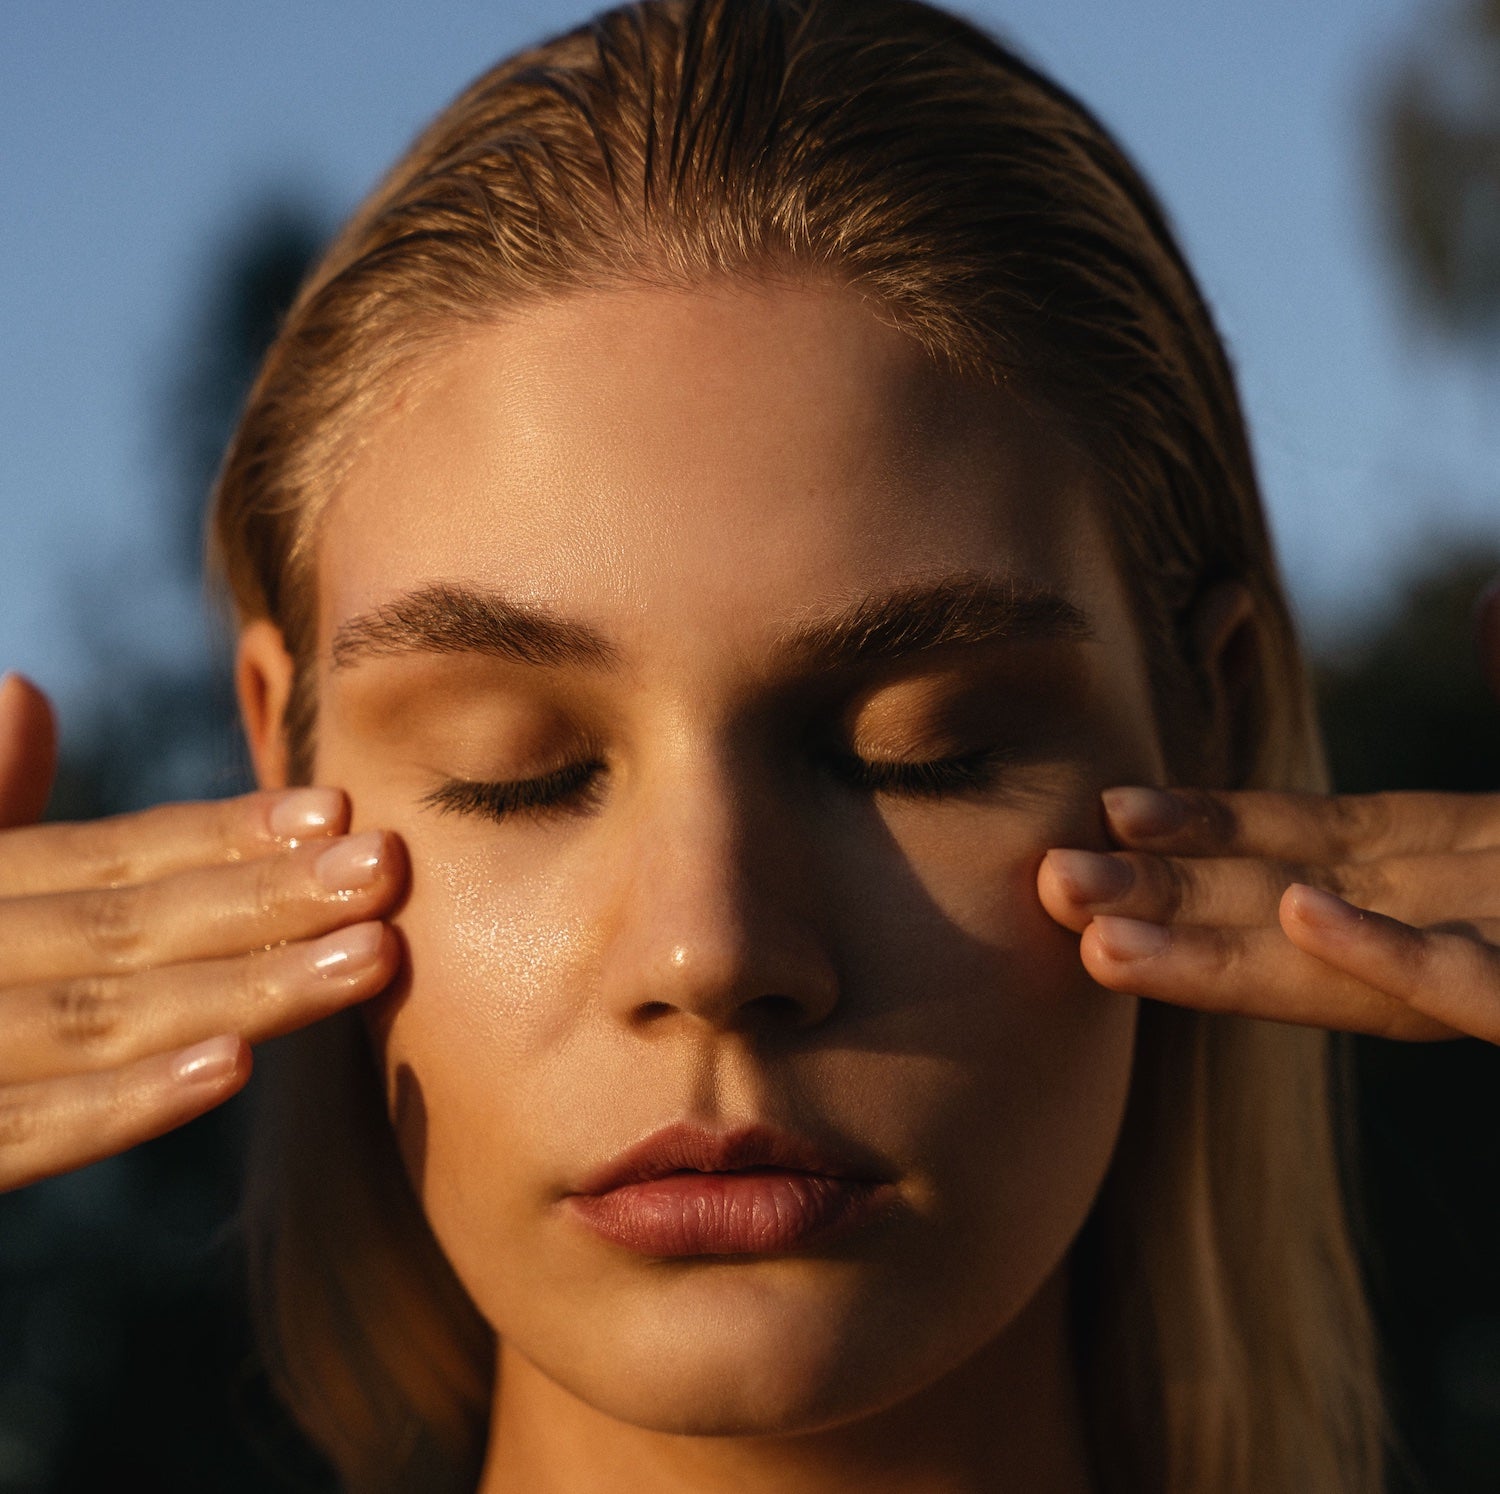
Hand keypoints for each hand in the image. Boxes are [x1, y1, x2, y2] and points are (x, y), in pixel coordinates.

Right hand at [0, 674, 405, 1191]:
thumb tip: (28, 690)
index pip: (101, 857)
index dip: (220, 836)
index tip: (334, 813)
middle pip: (116, 925)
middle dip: (260, 900)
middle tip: (389, 873)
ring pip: (89, 1015)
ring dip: (235, 990)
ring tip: (365, 960)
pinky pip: (10, 1139)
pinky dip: (116, 1106)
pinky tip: (228, 1070)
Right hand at [1038, 572, 1499, 1043]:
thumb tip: (1489, 598)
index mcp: (1470, 857)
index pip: (1317, 836)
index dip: (1213, 825)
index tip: (1113, 812)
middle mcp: (1468, 912)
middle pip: (1291, 908)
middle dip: (1169, 902)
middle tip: (1048, 885)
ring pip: (1345, 971)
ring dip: (1221, 960)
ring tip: (1103, 947)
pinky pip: (1469, 981)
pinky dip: (1382, 956)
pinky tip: (1297, 918)